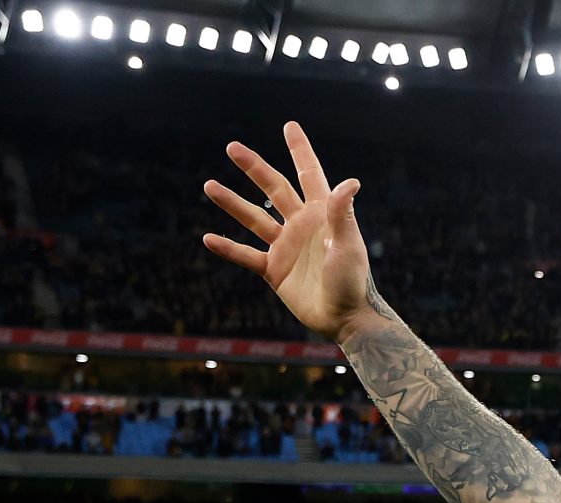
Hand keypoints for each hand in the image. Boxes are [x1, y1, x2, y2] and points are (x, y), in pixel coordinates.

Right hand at [201, 121, 378, 343]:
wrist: (344, 319)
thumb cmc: (353, 281)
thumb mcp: (348, 246)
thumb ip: (342, 215)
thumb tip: (350, 182)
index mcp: (321, 214)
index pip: (309, 174)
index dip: (300, 150)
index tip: (289, 126)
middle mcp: (301, 225)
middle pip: (274, 189)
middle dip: (254, 167)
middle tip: (231, 147)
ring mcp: (286, 246)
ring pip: (254, 219)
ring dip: (232, 203)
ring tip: (209, 186)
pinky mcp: (274, 269)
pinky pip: (246, 255)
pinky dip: (228, 248)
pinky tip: (207, 239)